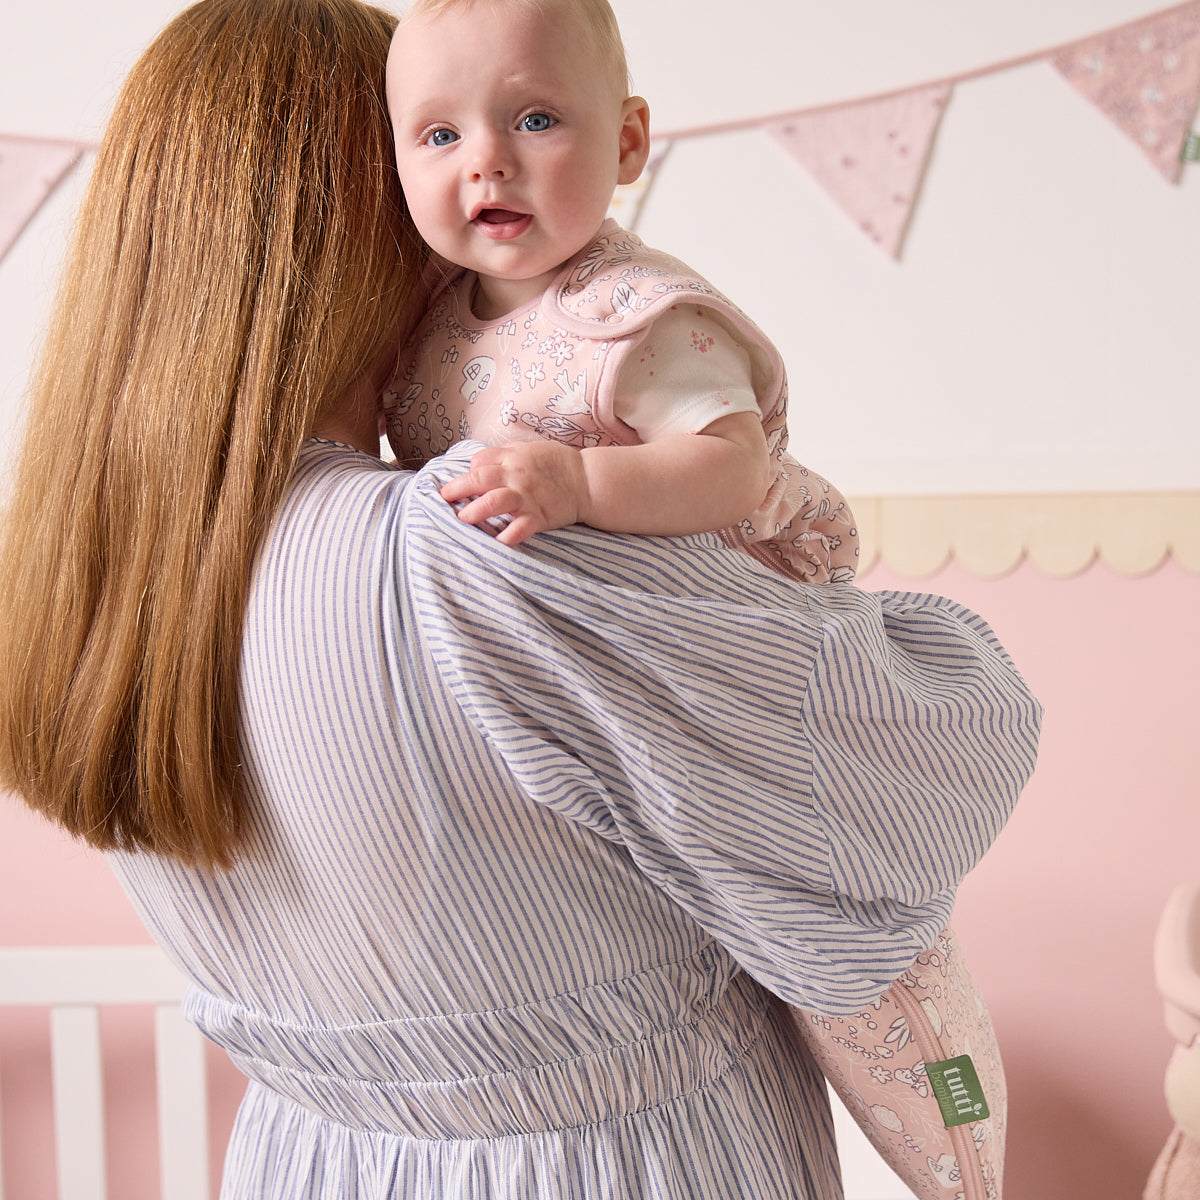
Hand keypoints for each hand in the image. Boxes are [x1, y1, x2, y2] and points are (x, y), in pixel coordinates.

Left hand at [439, 441, 588, 545]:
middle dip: (457, 489)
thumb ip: (505, 456)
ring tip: (462, 519)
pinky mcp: (539, 517)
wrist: (588, 480)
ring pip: (495, 501)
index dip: (468, 472)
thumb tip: (479, 463)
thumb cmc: (557, 464)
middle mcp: (516, 476)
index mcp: (512, 458)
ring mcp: (527, 497)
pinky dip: (508, 537)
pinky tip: (498, 543)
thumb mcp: (530, 450)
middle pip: (480, 479)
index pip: (480, 462)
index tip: (461, 484)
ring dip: (475, 510)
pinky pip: (520, 528)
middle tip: (443, 499)